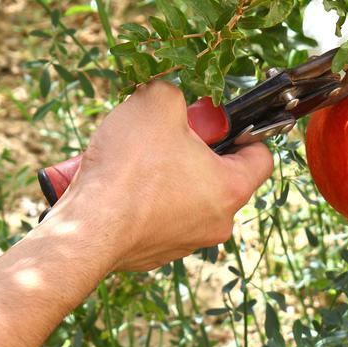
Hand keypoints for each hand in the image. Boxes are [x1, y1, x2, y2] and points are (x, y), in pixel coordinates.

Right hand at [53, 81, 272, 270]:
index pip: (261, 158)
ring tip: (135, 159)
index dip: (245, 131)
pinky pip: (157, 216)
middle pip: (219, 176)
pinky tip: (120, 186)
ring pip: (186, 197)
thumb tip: (170, 97)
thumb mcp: (156, 103)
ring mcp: (185, 243)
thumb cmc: (130, 167)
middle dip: (194, 150)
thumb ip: (174, 92)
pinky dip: (143, 200)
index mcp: (230, 189)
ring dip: (167, 175)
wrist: (86, 228)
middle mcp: (216, 223)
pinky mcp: (153, 254)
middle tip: (167, 134)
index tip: (218, 122)